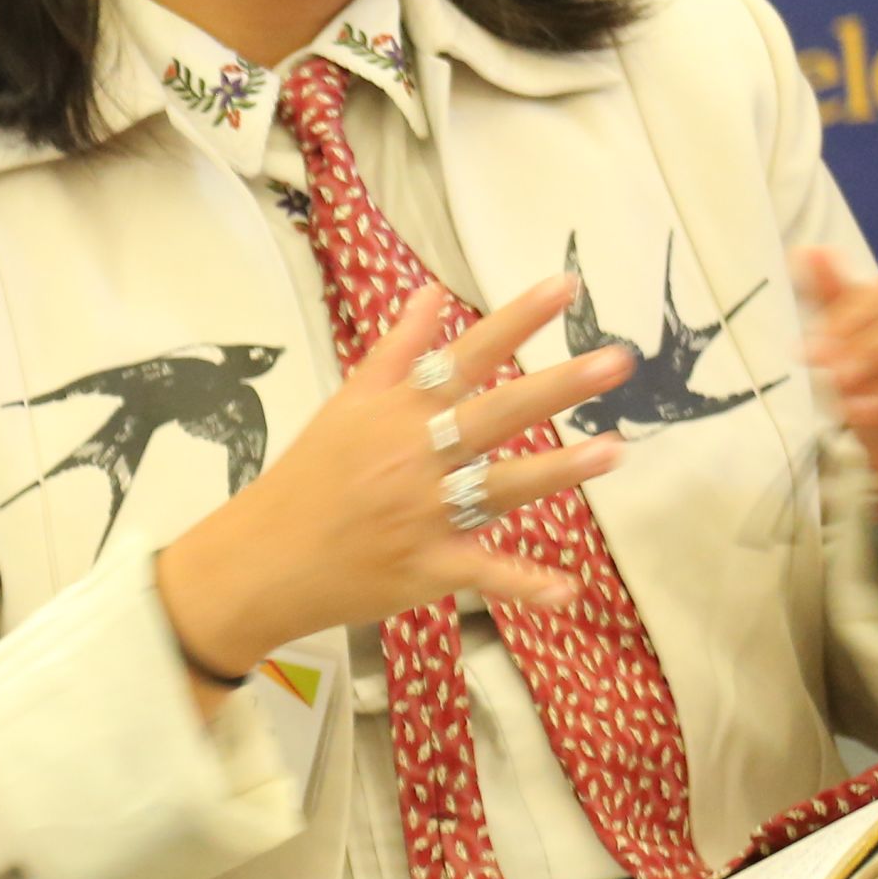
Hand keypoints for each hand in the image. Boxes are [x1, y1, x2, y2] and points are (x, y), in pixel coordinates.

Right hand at [156, 279, 628, 672]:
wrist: (260, 559)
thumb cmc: (308, 478)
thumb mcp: (345, 405)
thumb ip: (395, 350)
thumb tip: (433, 294)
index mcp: (394, 413)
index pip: (462, 355)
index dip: (515, 321)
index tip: (566, 287)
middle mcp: (413, 456)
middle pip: (493, 414)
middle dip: (557, 387)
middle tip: (617, 361)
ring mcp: (422, 515)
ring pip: (498, 488)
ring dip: (557, 471)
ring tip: (613, 451)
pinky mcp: (426, 568)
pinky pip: (483, 575)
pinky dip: (523, 585)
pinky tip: (567, 590)